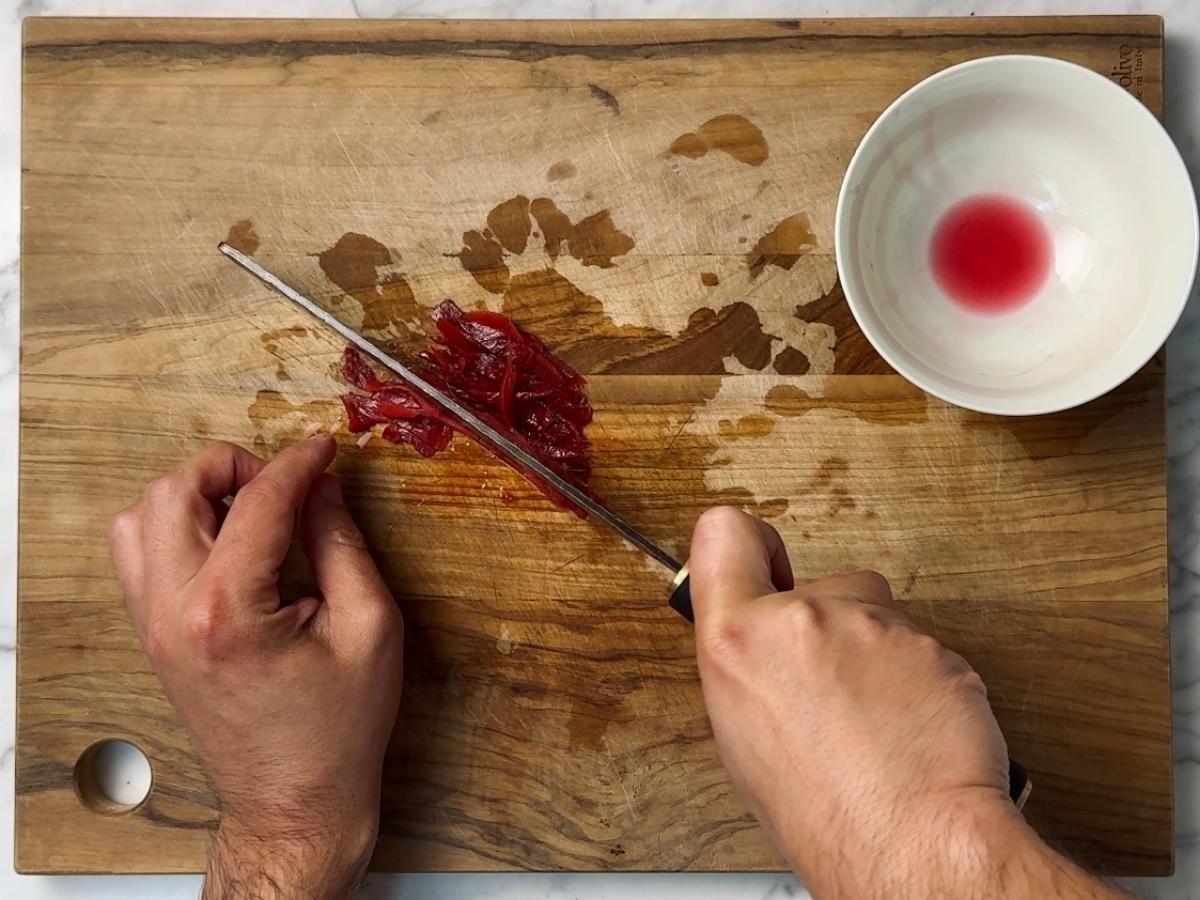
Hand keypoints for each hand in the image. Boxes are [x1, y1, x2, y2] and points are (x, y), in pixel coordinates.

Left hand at [110, 437, 402, 899]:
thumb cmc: (339, 729)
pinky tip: (228, 540)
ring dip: (196, 493)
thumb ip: (343, 543)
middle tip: (285, 481)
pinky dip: (177, 527)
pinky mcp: (152, 637)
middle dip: (234, 467)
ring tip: (251, 508)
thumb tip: (322, 487)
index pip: (258, 504)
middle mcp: (173, 614)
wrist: (293, 802)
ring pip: (141, 517)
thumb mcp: (370, 626)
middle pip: (175, 492)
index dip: (298, 464)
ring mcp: (153, 627)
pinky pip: (139, 555)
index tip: (324, 448)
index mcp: (229, 613)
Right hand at [689, 507, 1126, 898]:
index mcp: (737, 644)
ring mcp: (870, 626)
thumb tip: (765, 652)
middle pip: (818, 584)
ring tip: (876, 716)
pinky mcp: (930, 642)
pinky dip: (917, 677)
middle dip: (829, 623)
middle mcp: (800, 621)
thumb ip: (749, 670)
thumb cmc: (828, 815)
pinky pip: (919, 645)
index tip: (767, 563)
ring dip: (875, 651)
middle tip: (834, 685)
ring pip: (874, 613)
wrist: (914, 843)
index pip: (724, 533)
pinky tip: (910, 724)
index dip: (749, 545)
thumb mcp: (744, 739)